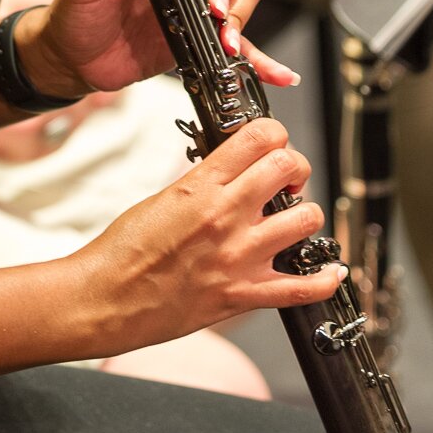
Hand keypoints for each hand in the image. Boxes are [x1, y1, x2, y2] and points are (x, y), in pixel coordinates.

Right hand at [75, 117, 345, 350]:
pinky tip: (328, 273)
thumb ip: (204, 182)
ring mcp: (239, 257)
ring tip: (292, 219)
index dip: (274, 132)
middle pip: (289, 167)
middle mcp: (227, 217)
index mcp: (202, 185)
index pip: (259, 137)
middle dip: (294, 166)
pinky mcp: (242, 296)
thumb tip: (234, 170)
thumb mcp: (162, 196)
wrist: (104, 299)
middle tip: (285, 178)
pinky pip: (302, 288)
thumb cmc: (123, 251)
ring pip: (307, 219)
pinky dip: (324, 281)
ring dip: (306, 214)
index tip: (272, 141)